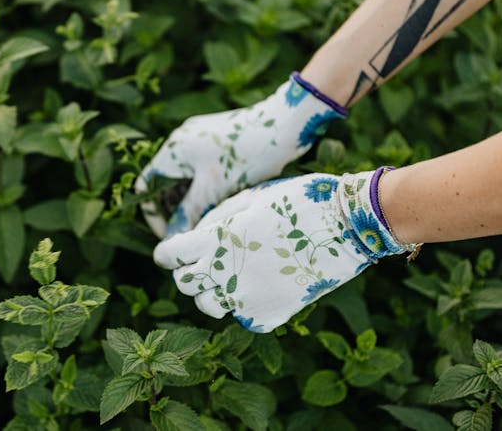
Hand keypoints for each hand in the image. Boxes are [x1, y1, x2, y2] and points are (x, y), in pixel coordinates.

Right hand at [136, 73, 346, 237]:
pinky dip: (206, 189)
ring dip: (192, 201)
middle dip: (175, 209)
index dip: (153, 214)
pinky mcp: (218, 141)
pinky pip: (202, 170)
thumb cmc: (246, 157)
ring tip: (209, 221)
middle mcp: (182, 141)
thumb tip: (170, 242)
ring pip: (186, 178)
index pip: (147, 185)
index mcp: (173, 149)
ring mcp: (200, 138)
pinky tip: (222, 204)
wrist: (284, 125)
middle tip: (191, 232)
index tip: (170, 236)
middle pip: (165, 183)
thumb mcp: (213, 191)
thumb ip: (188, 215)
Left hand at [152, 169, 417, 332]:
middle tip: (202, 264)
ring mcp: (247, 299)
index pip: (171, 255)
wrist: (348, 225)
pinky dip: (246, 306)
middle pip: (185, 285)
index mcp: (217, 239)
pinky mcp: (270, 316)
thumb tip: (196, 234)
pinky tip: (261, 288)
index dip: (166, 255)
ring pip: (209, 307)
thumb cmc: (299, 201)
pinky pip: (243, 318)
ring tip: (231, 278)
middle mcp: (225, 272)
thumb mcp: (251, 198)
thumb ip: (217, 218)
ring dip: (213, 293)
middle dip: (188, 273)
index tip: (169, 255)